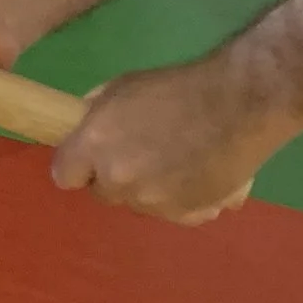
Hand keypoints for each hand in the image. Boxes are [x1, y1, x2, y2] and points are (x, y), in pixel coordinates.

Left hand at [48, 56, 280, 224]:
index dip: (77, 165)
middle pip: (103, 191)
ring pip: (140, 203)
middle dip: (116, 175)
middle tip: (141, 151)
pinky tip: (197, 174)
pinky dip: (182, 199)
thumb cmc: (178, 87)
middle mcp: (119, 179)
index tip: (89, 157)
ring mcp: (153, 202)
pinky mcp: (187, 215)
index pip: (63, 175)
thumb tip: (84, 127)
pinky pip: (173, 213)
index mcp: (95, 146)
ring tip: (177, 158)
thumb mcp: (123, 87)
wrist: (239, 104)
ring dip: (150, 187)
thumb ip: (97, 114)